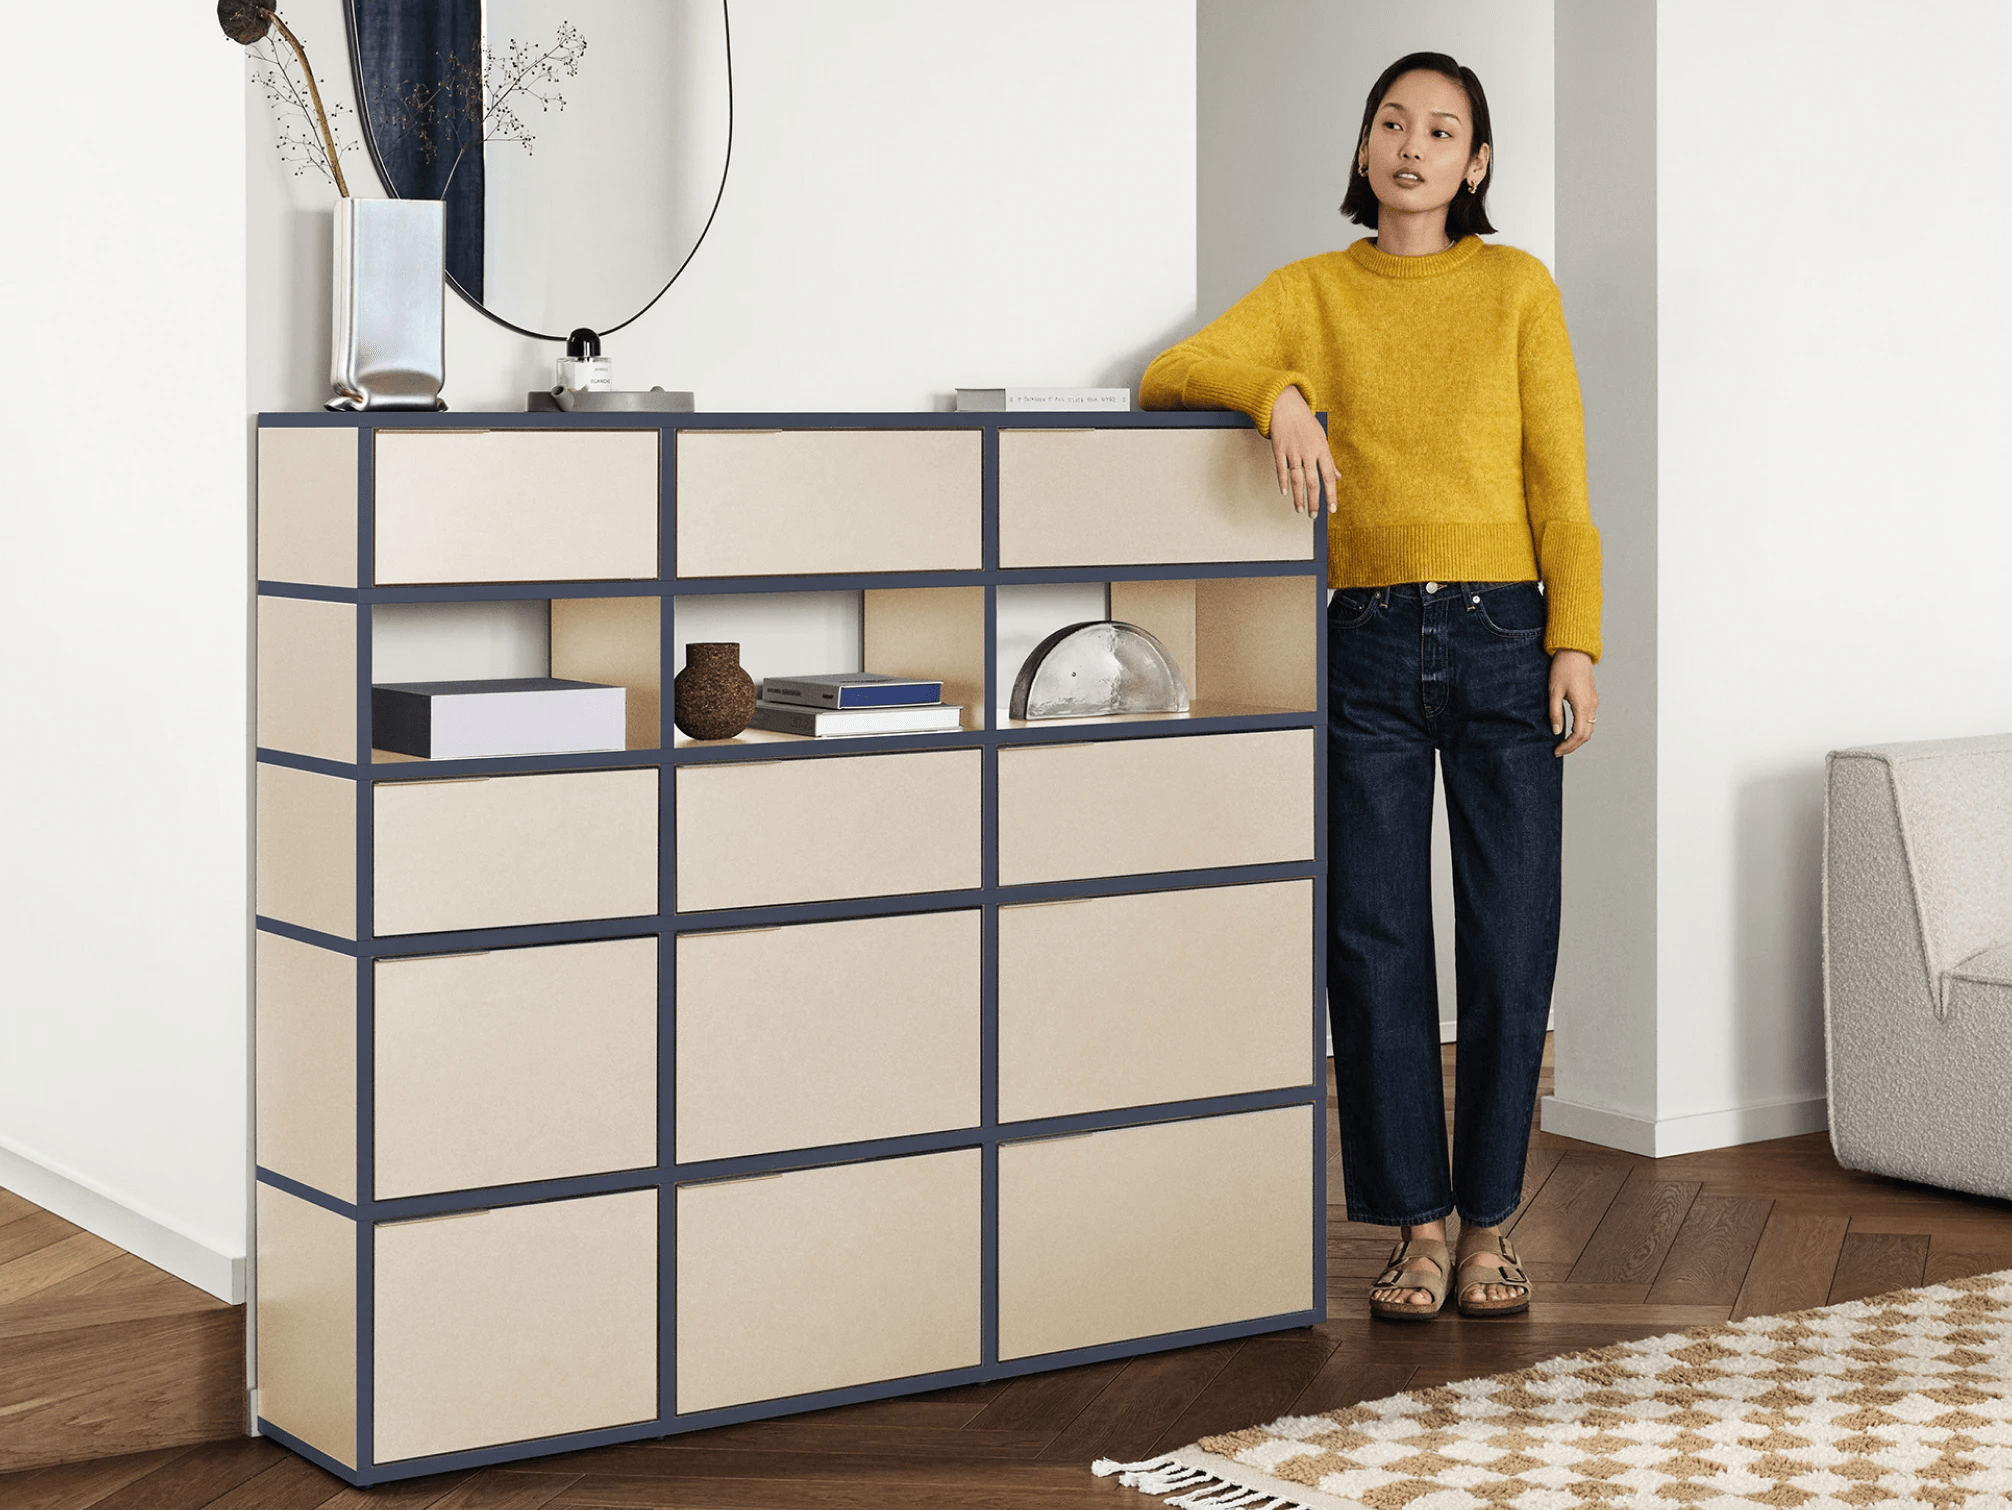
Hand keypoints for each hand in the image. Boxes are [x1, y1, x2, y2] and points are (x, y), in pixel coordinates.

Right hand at [1269, 385, 1337, 516]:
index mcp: (1322, 450)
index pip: (1329, 477)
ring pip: (1297, 479)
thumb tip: (1338, 477)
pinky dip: (1283, 481)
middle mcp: (1309, 452)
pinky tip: (1285, 492)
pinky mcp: (1279, 449)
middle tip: (1313, 515)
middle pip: (1313, 482)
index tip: (1332, 509)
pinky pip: (1281, 469)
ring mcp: (1293, 451)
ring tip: (1300, 509)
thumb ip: (1329, 461)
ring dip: (1299, 496)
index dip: (1331, 495)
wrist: (1286, 405)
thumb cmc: (1305, 423)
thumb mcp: (1322, 440)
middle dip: (1314, 501)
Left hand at [1550, 650, 1597, 755]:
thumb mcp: (1554, 692)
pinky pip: (1590, 719)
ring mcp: (1594, 702)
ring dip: (1578, 738)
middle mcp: (1592, 706)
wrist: (1575, 651)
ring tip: (1563, 743)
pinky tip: (1570, 729)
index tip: (1556, 751)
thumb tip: (1556, 732)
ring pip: (1590, 728)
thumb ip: (1555, 713)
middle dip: (1573, 745)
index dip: (1567, 746)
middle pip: (1586, 735)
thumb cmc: (1563, 669)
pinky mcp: (1592, 698)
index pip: (1578, 734)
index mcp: (1583, 705)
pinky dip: (1582, 729)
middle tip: (1559, 750)